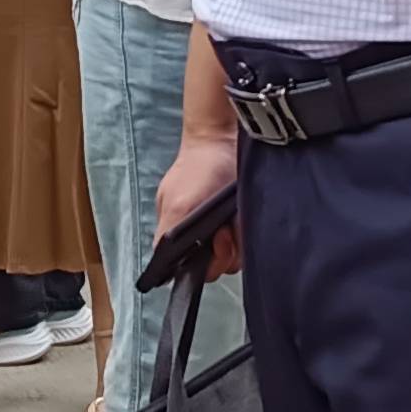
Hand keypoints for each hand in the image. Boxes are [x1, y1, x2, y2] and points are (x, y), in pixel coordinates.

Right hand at [151, 134, 242, 276]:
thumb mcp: (176, 203)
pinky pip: (249, 243)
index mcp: (178, 235)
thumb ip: (167, 234)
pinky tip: (245, 218)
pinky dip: (249, 234)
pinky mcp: (244, 225)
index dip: (199, 266)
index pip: (185, 269)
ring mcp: (224, 232)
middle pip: (214, 267)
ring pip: (234, 258)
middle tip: (225, 230)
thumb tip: (160, 262)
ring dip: (238, 242)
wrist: (226, 142)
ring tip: (235, 219)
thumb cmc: (198, 169)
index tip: (210, 246)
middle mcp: (201, 238)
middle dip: (222, 253)